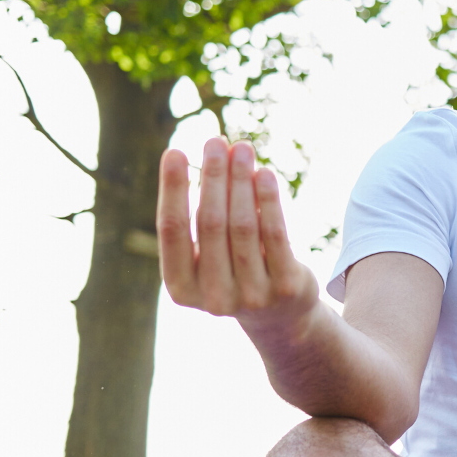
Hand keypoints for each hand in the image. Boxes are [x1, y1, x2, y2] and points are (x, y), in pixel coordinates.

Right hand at [158, 138, 319, 335]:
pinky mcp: (286, 288)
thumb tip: (209, 156)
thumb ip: (200, 217)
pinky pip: (275, 235)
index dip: (172, 189)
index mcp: (181, 289)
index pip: (171, 230)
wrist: (280, 316)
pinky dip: (268, 200)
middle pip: (210, 223)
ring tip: (242, 148)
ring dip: (241, 180)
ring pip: (243, 225)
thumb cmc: (233, 271)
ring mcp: (252, 296)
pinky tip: (264, 174)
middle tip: (215, 141)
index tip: (174, 151)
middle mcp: (214, 298)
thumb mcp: (208, 255)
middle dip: (212, 176)